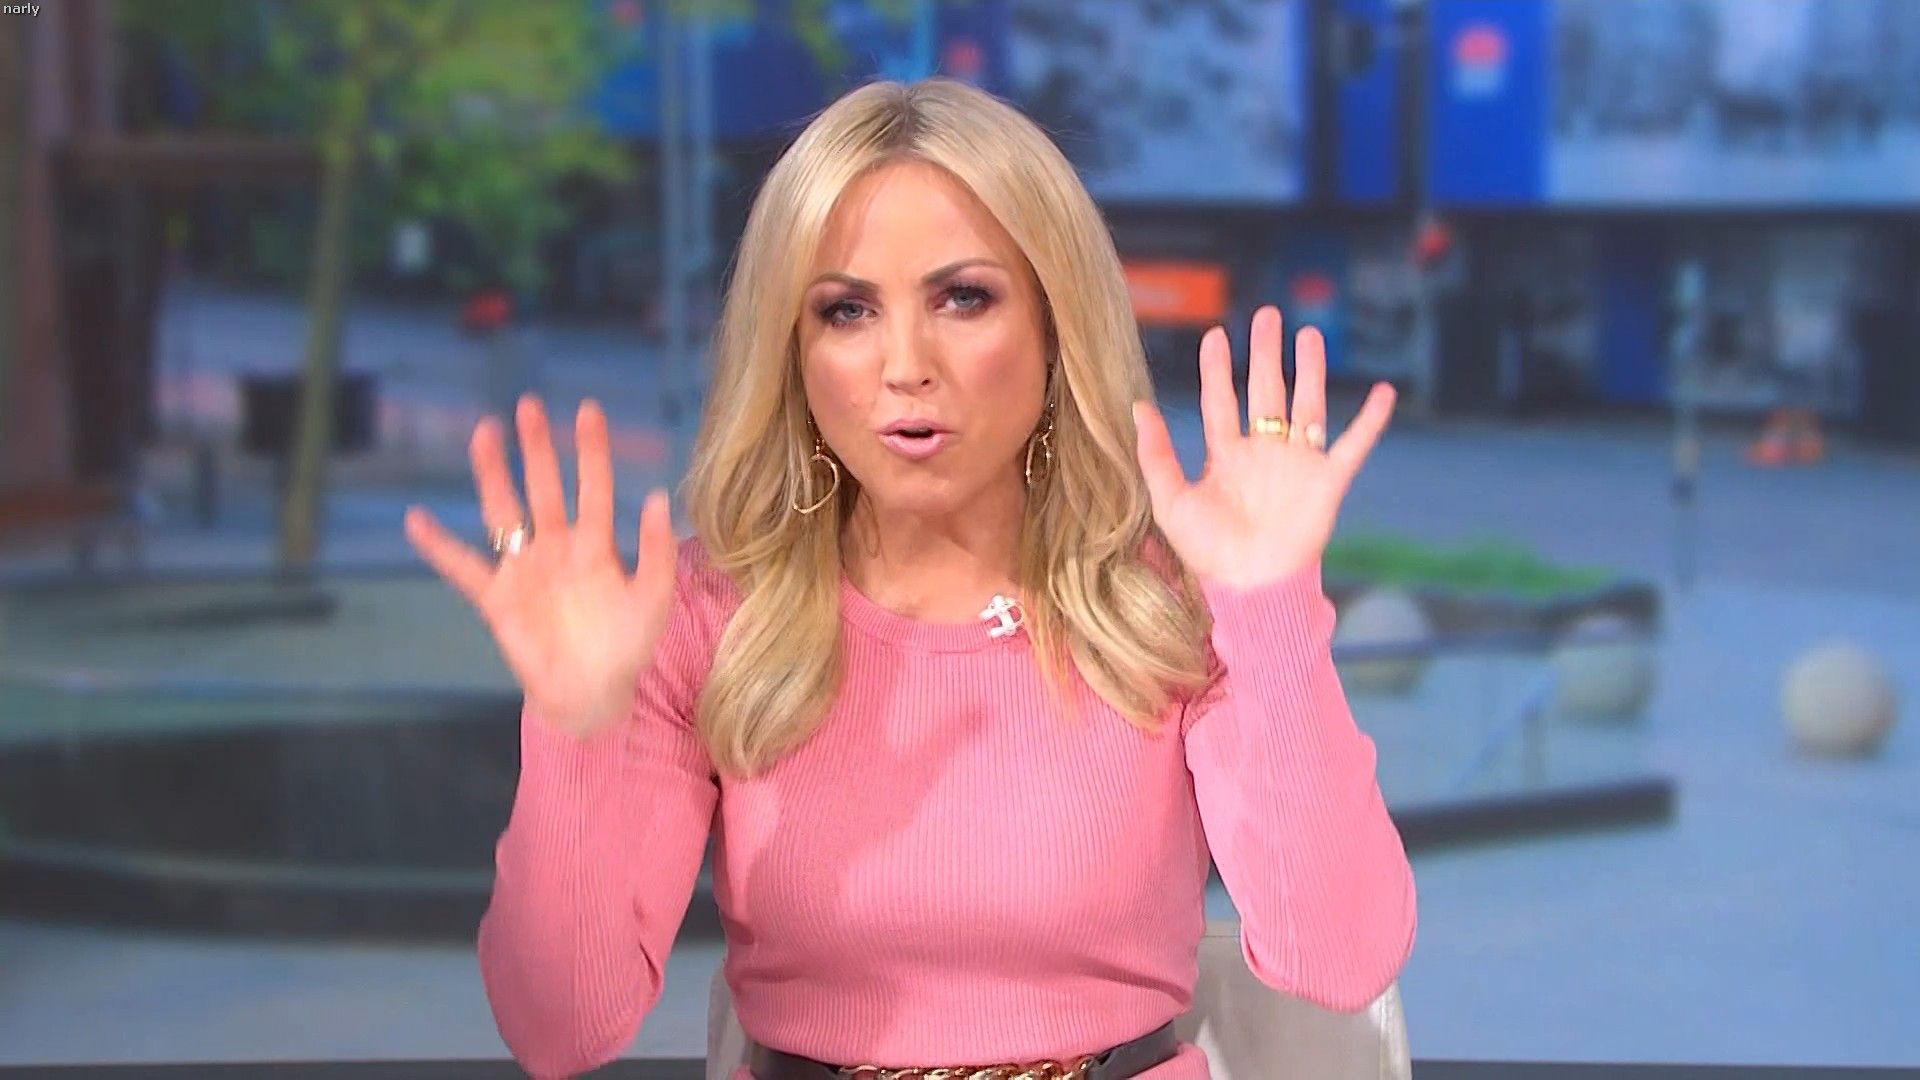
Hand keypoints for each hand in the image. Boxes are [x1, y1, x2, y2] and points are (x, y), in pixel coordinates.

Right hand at [403, 394, 678, 737]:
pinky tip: (417, 519)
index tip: (587, 409)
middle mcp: (556, 548)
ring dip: (494, 474)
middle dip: (537, 448)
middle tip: (529, 405)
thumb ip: (656, 552)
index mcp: (596, 546)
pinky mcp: (497, 598)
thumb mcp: (652, 599)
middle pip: (545, 487)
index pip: (594, 487)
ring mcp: (524, 570)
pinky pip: (463, 567)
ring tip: (483, 432)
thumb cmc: (626, 647)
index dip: (591, 450)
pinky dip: (439, 546)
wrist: (592, 696)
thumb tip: (656, 496)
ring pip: (504, 512)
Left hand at [1132, 306, 1395, 589]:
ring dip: (1310, 371)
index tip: (1216, 335)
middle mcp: (1264, 454)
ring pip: (1306, 406)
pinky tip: (1384, 392)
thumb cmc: (1209, 553)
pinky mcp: (1327, 483)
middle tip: (1267, 315)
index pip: (1221, 401)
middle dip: (1267, 354)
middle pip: (1266, 392)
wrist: (1251, 588)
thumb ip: (1156, 455)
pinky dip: (1370, 421)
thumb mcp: (1171, 502)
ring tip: (1309, 335)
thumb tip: (1139, 407)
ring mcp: (1297, 465)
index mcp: (1227, 457)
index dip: (1218, 369)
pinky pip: (1353, 445)